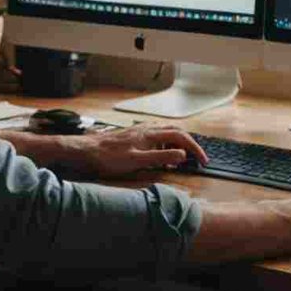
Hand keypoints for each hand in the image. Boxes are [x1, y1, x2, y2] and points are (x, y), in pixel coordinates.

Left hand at [72, 125, 208, 179]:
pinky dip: (166, 144)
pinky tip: (161, 154)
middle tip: (197, 159)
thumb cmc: (109, 157)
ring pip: (167, 133)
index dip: (195, 149)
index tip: (203, 160)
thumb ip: (161, 157)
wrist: (86, 150)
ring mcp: (141, 130)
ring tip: (181, 159)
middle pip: (177, 132)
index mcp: (151, 134)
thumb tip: (183, 154)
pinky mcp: (134, 135)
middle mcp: (148, 129)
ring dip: (178, 144)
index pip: (181, 137)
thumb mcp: (137, 161)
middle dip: (190, 145)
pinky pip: (157, 136)